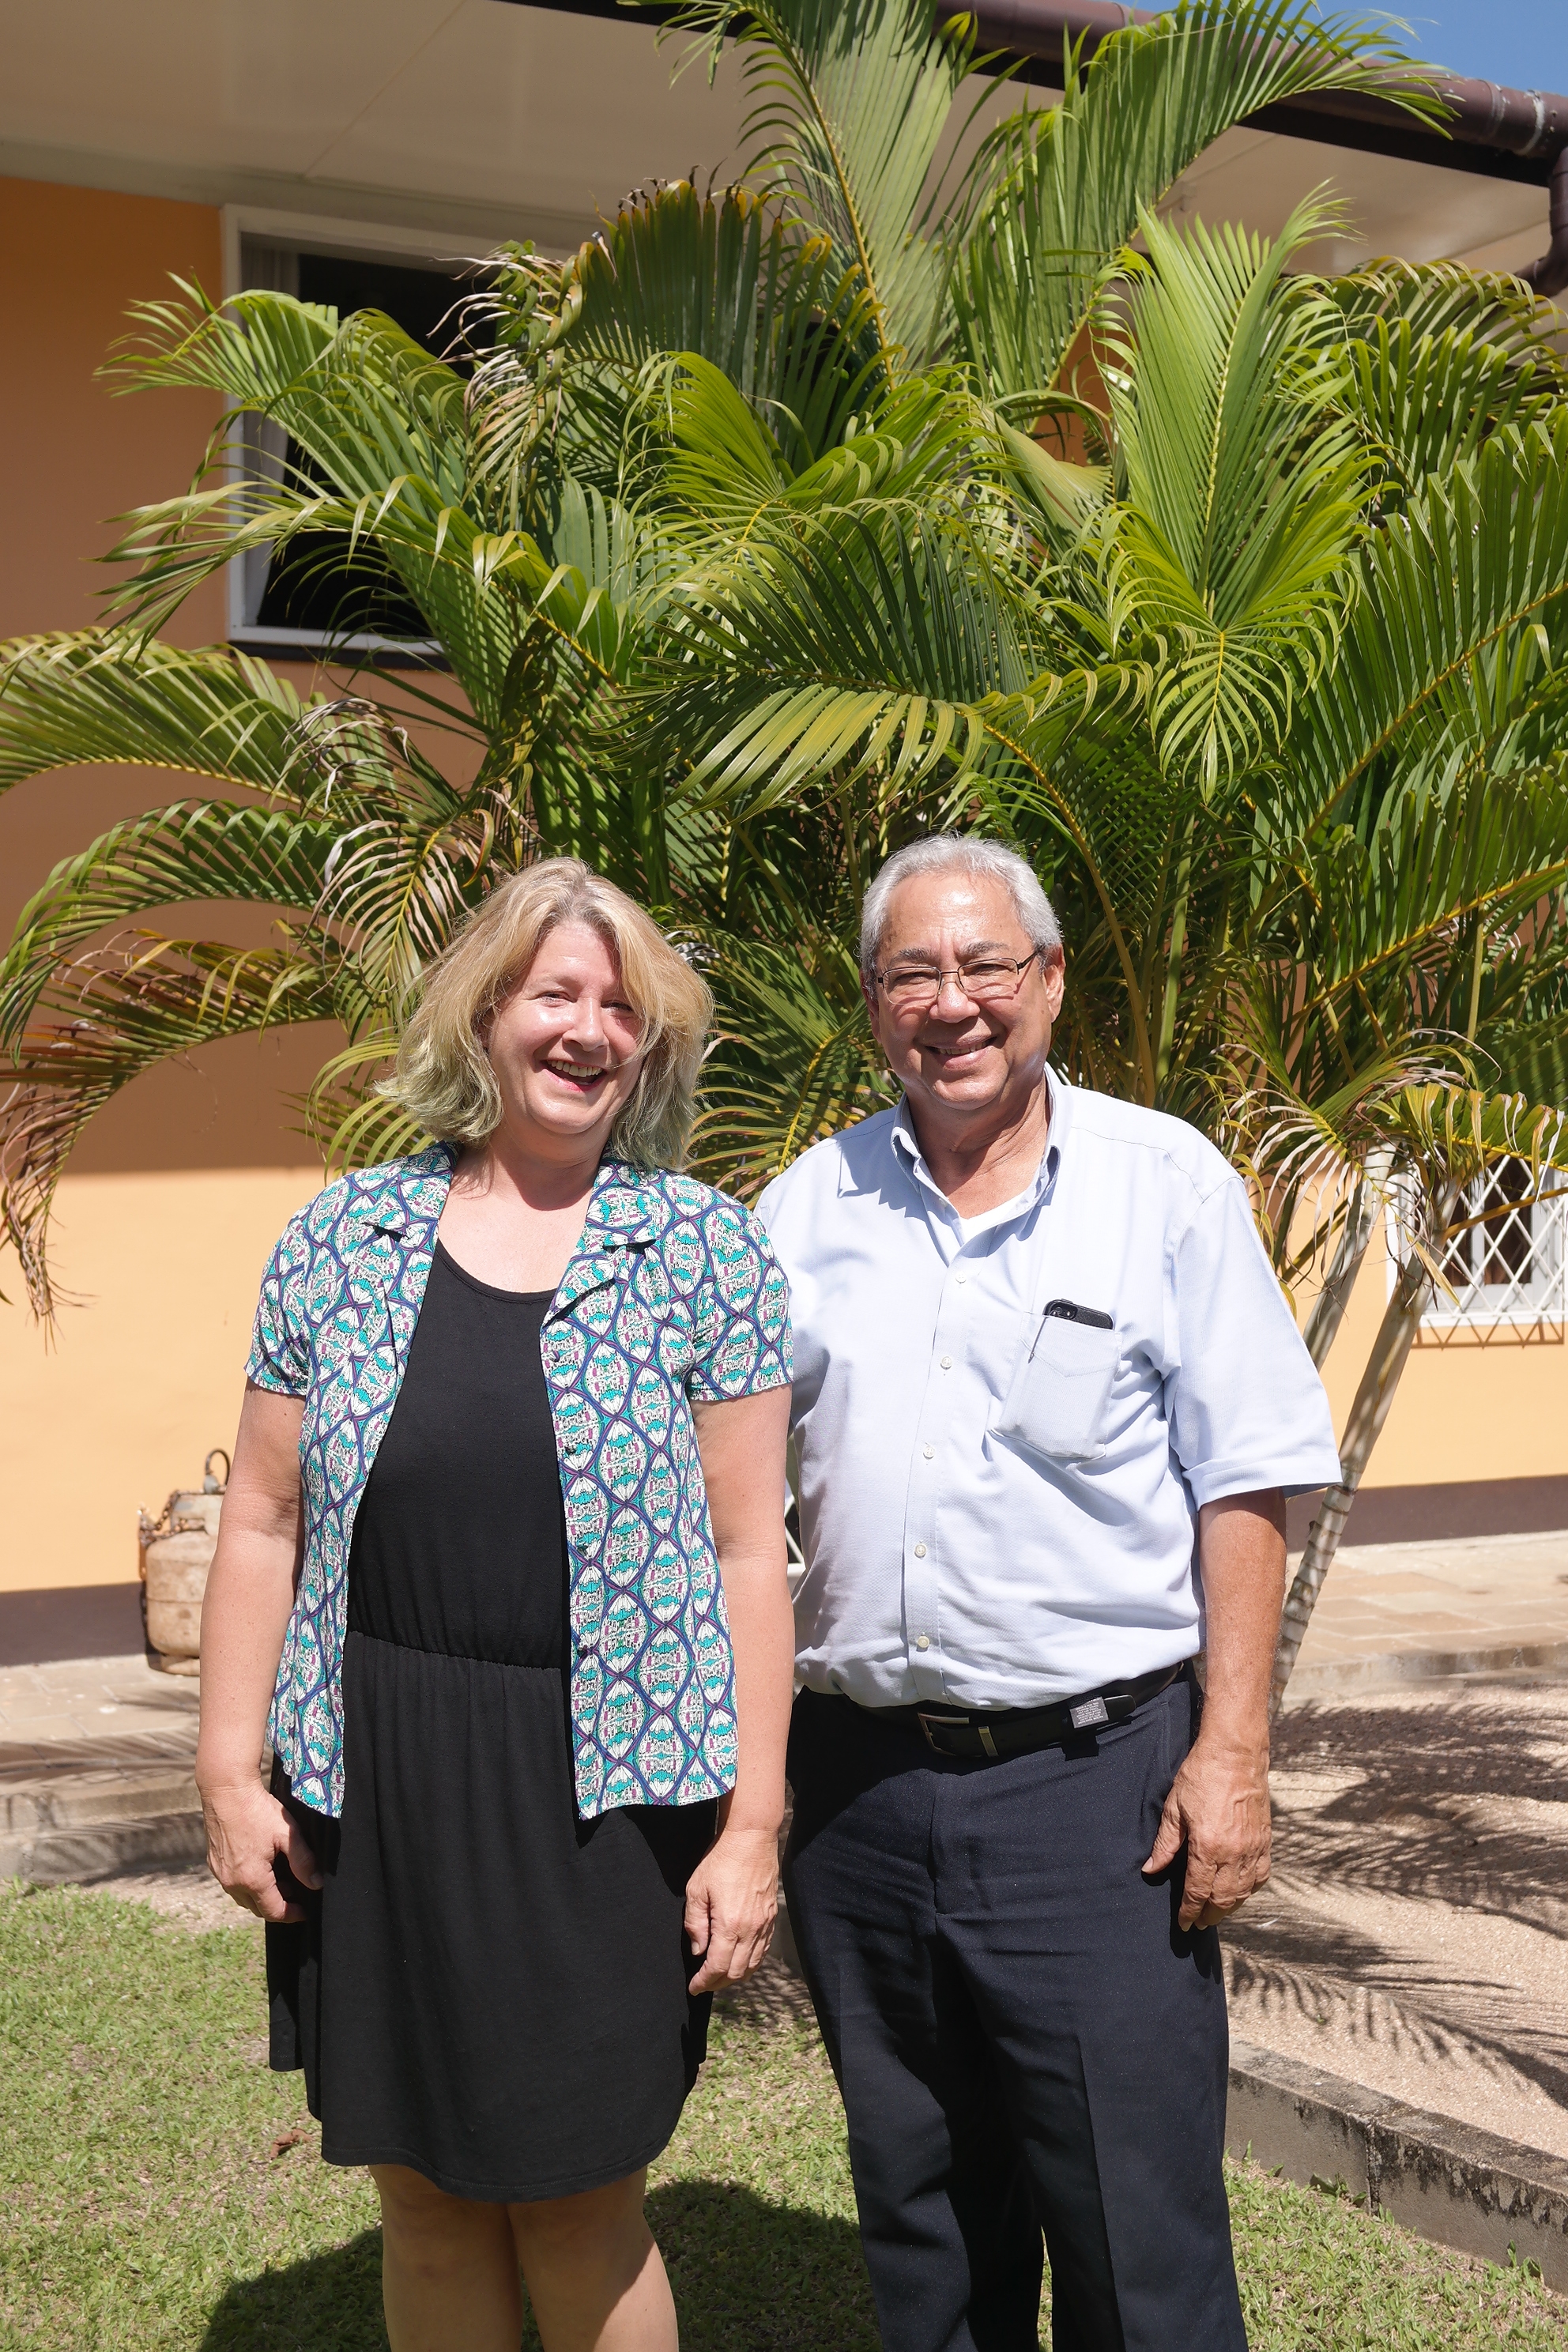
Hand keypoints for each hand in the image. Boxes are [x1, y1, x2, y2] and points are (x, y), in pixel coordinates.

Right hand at [199, 1776, 321, 1922]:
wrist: (226, 1790)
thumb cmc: (258, 1809)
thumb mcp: (287, 1833)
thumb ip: (303, 1861)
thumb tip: (316, 1884)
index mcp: (251, 1879)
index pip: (273, 1911)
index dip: (291, 1914)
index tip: (304, 1912)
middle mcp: (232, 1882)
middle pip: (257, 1908)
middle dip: (278, 1905)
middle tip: (296, 1892)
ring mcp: (220, 1874)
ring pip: (244, 1898)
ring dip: (262, 1895)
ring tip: (282, 1879)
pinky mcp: (214, 1863)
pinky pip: (233, 1885)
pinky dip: (249, 1885)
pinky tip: (262, 1868)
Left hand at [683, 1825, 778, 1991]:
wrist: (751, 1838)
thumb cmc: (721, 1860)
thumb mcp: (696, 1889)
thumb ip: (695, 1923)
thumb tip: (698, 1950)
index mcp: (730, 1924)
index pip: (717, 1967)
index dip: (704, 1982)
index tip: (694, 1987)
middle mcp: (751, 1929)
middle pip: (737, 1972)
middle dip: (718, 1984)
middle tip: (703, 1984)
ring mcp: (765, 1924)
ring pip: (753, 1965)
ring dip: (735, 1977)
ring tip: (719, 1977)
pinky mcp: (771, 1917)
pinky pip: (763, 1950)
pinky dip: (751, 1963)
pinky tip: (739, 1961)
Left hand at [1142, 1730, 1270, 1931]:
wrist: (1236, 1754)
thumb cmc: (1202, 1776)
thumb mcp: (1175, 1808)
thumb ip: (1165, 1844)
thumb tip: (1151, 1870)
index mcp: (1209, 1847)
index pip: (1198, 1892)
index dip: (1190, 1911)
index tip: (1184, 1924)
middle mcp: (1234, 1854)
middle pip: (1222, 1899)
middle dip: (1209, 1915)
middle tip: (1198, 1923)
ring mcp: (1253, 1849)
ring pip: (1243, 1892)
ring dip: (1229, 1907)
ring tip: (1216, 1913)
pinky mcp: (1265, 1841)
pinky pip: (1260, 1876)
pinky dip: (1249, 1890)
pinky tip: (1240, 1893)